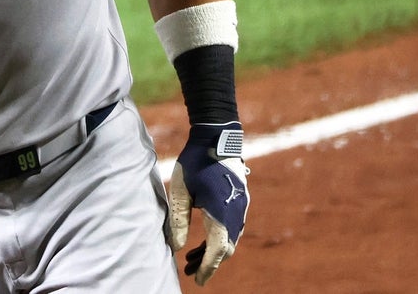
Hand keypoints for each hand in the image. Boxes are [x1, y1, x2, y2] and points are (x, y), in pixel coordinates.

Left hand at [168, 122, 248, 286]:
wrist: (217, 137)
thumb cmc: (195, 163)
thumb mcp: (180, 192)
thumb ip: (179, 220)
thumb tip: (176, 247)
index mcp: (221, 213)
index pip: (217, 250)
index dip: (207, 268)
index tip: (197, 281)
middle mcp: (236, 214)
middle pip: (225, 248)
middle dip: (208, 262)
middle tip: (188, 270)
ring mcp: (241, 208)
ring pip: (229, 239)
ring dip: (213, 251)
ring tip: (192, 258)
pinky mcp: (240, 201)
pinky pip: (231, 228)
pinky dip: (219, 238)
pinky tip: (203, 240)